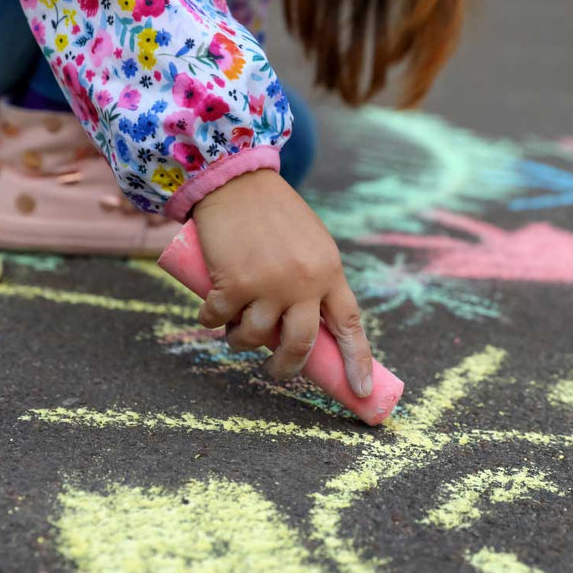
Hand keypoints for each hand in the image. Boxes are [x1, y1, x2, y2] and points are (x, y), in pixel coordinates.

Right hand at [193, 169, 373, 397]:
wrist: (238, 181)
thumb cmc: (276, 215)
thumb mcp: (312, 245)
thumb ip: (316, 282)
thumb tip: (307, 331)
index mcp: (330, 272)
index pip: (349, 325)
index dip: (357, 361)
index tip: (361, 391)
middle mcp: (304, 281)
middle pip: (300, 343)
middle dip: (287, 366)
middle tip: (278, 370)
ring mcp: (268, 283)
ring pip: (255, 337)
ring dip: (241, 342)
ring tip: (237, 332)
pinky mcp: (233, 282)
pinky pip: (220, 320)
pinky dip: (212, 321)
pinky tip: (211, 314)